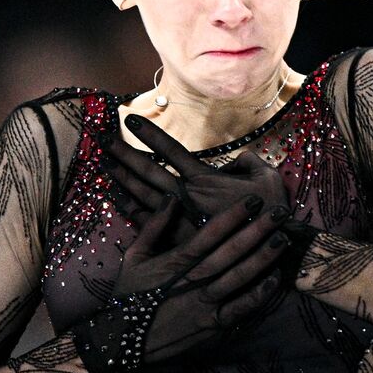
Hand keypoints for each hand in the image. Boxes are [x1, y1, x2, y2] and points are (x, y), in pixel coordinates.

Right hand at [79, 193, 292, 367]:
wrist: (120, 341)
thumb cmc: (128, 295)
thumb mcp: (134, 256)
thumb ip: (154, 226)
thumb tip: (172, 197)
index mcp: (176, 261)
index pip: (210, 233)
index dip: (234, 215)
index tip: (253, 200)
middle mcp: (194, 280)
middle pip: (231, 251)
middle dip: (258, 230)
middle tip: (280, 212)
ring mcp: (205, 304)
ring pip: (240, 277)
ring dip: (263, 257)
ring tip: (283, 239)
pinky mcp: (212, 326)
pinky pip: (240, 308)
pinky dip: (258, 294)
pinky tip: (274, 279)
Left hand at [97, 114, 289, 229]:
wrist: (270, 250)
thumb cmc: (271, 213)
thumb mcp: (268, 177)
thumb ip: (247, 161)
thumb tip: (234, 160)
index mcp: (205, 180)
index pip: (171, 151)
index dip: (150, 134)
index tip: (130, 121)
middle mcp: (186, 197)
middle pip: (147, 172)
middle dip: (124, 154)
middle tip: (101, 140)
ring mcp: (179, 220)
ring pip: (142, 196)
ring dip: (122, 179)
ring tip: (104, 165)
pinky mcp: (178, 240)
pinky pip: (147, 224)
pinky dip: (130, 210)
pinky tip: (117, 200)